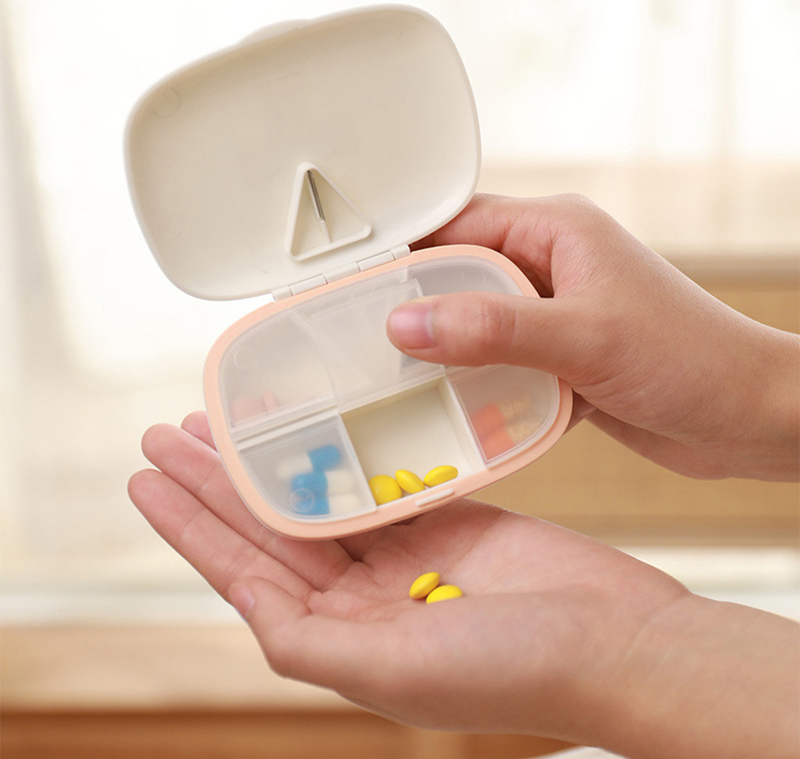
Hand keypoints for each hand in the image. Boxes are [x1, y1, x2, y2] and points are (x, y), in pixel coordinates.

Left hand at [129, 412, 797, 757]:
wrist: (619, 642)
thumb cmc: (521, 669)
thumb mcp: (398, 672)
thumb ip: (313, 645)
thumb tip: (250, 617)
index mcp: (344, 640)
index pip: (246, 573)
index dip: (192, 527)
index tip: (149, 479)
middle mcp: (366, 598)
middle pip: (272, 527)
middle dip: (217, 481)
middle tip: (170, 429)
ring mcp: (407, 554)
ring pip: (319, 495)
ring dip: (272, 459)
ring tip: (225, 418)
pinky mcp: (447, 517)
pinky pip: (379, 476)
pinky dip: (343, 450)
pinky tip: (316, 422)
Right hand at [386, 194, 799, 480]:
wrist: (751, 419)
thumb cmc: (690, 359)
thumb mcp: (583, 336)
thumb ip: (492, 329)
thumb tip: (404, 324)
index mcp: (555, 230)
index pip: (456, 225)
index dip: (402, 253)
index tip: (351, 286)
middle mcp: (550, 265)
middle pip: (458, 277)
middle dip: (415, 310)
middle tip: (361, 343)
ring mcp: (555, 314)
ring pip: (475, 326)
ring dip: (445, 355)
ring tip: (393, 382)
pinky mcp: (561, 359)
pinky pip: (500, 366)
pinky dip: (477, 389)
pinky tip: (451, 414)